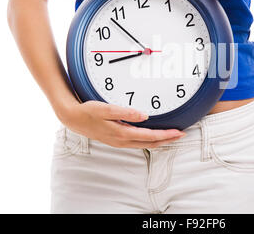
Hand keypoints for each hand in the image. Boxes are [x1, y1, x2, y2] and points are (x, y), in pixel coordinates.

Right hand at [58, 101, 185, 148]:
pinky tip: (151, 136)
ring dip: (159, 141)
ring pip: (144, 144)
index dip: (166, 135)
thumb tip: (144, 116)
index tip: (178, 132)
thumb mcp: (105, 109)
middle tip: (181, 135)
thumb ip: (125, 112)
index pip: (150, 136)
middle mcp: (122, 140)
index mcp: (122, 134)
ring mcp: (119, 142)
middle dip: (167, 140)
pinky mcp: (116, 139)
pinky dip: (148, 140)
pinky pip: (137, 142)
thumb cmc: (88, 112)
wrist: (72, 118)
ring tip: (170, 136)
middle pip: (150, 143)